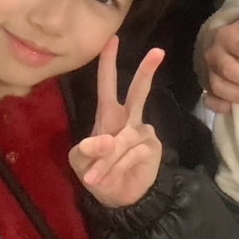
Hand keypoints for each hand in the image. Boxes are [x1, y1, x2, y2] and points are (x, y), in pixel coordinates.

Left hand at [70, 37, 164, 207]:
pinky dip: (115, 167)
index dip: (108, 63)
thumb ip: (86, 150)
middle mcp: (129, 119)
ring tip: (93, 178)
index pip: (107, 85)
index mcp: (108, 116)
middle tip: (157, 52)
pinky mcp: (151, 149)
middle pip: (138, 92)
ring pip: (123, 139)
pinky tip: (108, 178)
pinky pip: (130, 153)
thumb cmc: (98, 173)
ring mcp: (143, 133)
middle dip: (146, 72)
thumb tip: (102, 141)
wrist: (119, 199)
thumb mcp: (80, 162)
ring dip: (106, 160)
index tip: (112, 40)